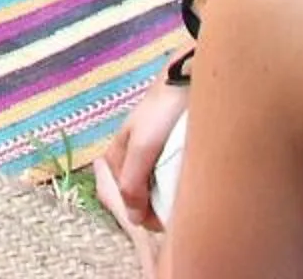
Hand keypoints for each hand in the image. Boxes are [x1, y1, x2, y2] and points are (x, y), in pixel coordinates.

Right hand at [93, 68, 190, 235]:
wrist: (188, 80)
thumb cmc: (161, 111)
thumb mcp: (142, 148)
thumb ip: (133, 183)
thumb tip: (133, 219)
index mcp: (114, 156)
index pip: (121, 200)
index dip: (141, 214)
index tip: (164, 221)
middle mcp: (128, 157)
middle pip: (137, 196)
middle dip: (154, 208)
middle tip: (177, 212)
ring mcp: (149, 153)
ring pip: (153, 188)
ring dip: (166, 198)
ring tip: (185, 199)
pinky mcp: (167, 150)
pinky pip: (167, 177)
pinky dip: (176, 186)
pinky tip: (188, 184)